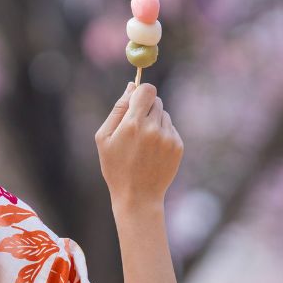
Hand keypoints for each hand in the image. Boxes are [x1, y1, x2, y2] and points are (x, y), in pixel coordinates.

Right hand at [94, 82, 183, 211]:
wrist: (138, 195)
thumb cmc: (115, 166)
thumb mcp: (104, 138)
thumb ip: (118, 109)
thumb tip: (131, 87)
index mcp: (133, 124)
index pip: (147, 90)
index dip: (141, 91)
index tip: (136, 99)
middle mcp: (153, 128)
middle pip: (156, 100)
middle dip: (146, 108)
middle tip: (135, 126)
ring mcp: (168, 137)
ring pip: (164, 114)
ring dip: (154, 121)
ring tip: (143, 143)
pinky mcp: (178, 146)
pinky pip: (171, 128)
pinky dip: (162, 134)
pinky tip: (152, 151)